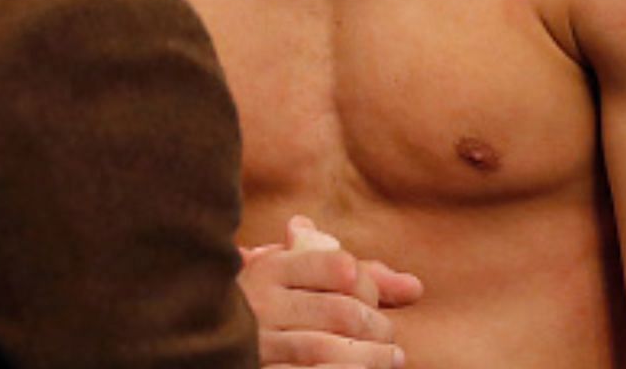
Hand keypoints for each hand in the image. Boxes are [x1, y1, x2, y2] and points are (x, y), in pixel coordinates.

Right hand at [239, 215, 422, 367]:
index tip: (374, 302)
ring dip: (373, 359)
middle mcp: (261, 303)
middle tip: (390, 340)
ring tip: (391, 360)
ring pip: (329, 348)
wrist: (210, 340)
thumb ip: (354, 277)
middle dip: (379, 328)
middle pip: (342, 310)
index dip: (370, 286)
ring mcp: (257, 342)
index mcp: (272, 269)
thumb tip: (415, 287)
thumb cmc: (270, 308)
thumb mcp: (299, 281)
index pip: (340, 267)